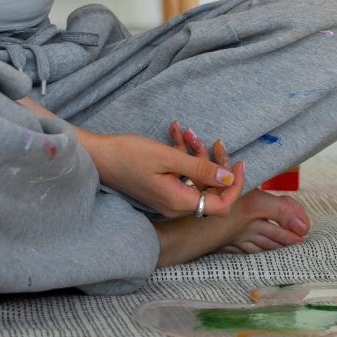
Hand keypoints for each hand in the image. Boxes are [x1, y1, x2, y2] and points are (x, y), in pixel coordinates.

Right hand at [89, 131, 243, 217]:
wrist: (98, 157)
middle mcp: (175, 205)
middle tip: (215, 141)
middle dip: (214, 162)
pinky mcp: (159, 187)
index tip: (239, 162)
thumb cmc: (129, 155)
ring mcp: (166, 197)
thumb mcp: (167, 157)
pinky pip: (180, 173)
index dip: (234, 185)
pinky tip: (175, 131)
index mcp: (180, 201)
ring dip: (195, 153)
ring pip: (194, 177)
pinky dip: (180, 154)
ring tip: (187, 131)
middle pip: (209, 190)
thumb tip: (228, 179)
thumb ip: (200, 169)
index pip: (221, 204)